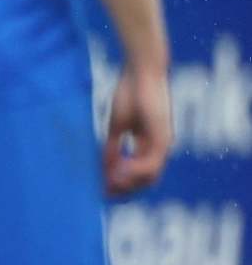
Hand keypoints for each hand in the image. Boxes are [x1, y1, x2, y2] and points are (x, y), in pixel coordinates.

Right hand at [104, 62, 170, 194]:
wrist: (141, 71)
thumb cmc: (130, 92)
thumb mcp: (117, 125)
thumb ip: (113, 147)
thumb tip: (106, 167)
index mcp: (148, 143)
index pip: (138, 172)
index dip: (120, 183)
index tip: (101, 189)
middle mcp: (159, 147)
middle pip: (146, 180)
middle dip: (124, 190)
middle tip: (104, 192)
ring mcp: (163, 143)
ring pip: (150, 177)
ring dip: (128, 184)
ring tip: (108, 184)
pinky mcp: (162, 138)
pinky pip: (150, 164)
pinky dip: (133, 172)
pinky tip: (117, 172)